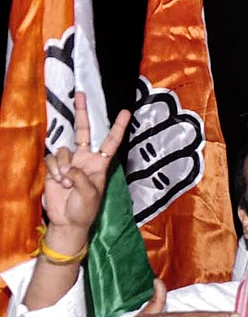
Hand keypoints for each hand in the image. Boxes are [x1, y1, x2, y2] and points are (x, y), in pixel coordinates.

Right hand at [42, 92, 130, 248]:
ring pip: (63, 150)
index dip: (118, 127)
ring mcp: (69, 162)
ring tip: (67, 184)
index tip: (126, 112)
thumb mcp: (91, 194)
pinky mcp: (54, 168)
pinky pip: (52, 159)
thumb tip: (70, 167)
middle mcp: (85, 159)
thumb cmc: (85, 210)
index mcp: (100, 164)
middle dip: (82, 112)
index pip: (111, 141)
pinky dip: (54, 170)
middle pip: (83, 131)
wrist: (67, 222)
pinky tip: (58, 182)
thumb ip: (82, 178)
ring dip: (63, 166)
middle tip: (81, 94)